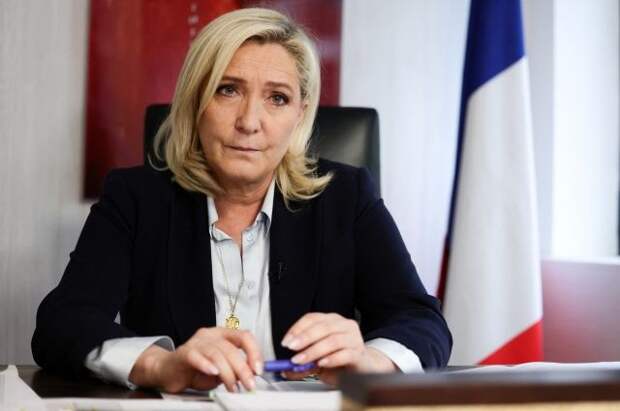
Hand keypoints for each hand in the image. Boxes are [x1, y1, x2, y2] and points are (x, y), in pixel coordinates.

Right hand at [129, 327, 262, 392]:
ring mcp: (196, 342)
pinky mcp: (183, 353)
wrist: (168, 370)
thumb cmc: (195, 370)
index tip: (258, 369)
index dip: (254, 352)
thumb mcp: (221, 370)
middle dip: (243, 369)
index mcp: (222, 335)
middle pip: (231, 348)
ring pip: (216, 354)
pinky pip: (196, 356)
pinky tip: (213, 373)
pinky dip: (206, 365)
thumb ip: (235, 369)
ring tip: (232, 387)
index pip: (244, 337)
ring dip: (228, 373)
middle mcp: (210, 335)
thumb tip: (253, 374)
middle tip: (249, 384)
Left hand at [280, 313, 396, 384]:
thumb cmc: (340, 359)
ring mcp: (354, 339)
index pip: (312, 318)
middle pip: (322, 327)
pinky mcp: (359, 354)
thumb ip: (302, 363)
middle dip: (304, 338)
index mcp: (332, 321)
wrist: (363, 368)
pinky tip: (321, 363)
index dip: (297, 328)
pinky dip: (331, 358)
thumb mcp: (317, 359)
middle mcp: (344, 326)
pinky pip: (345, 354)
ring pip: (332, 340)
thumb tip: (285, 368)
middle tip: (292, 348)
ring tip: (302, 360)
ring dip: (314, 350)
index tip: (287, 341)